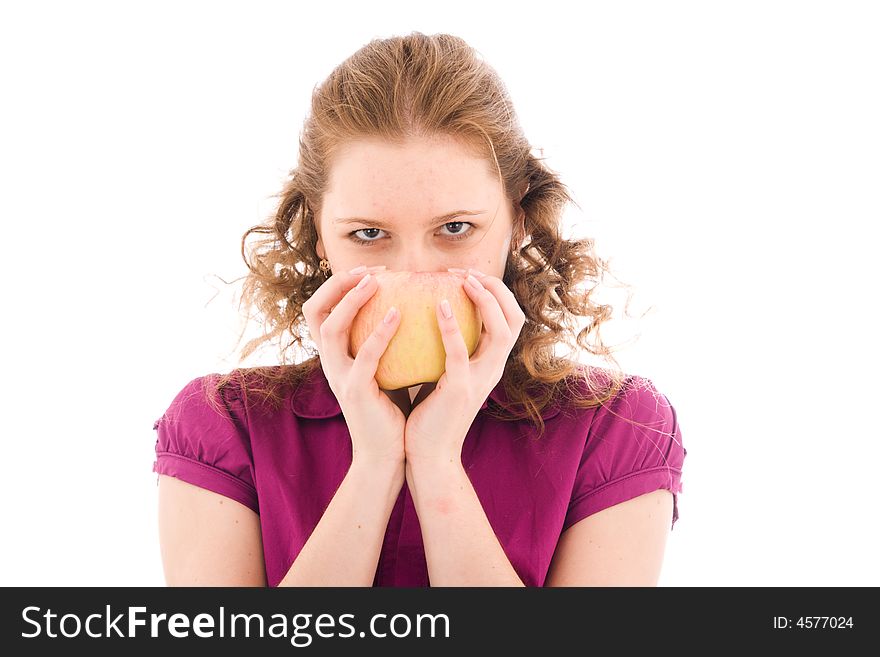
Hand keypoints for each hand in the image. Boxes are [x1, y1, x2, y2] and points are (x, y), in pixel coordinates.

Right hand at [301, 265, 405, 467]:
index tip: (373, 270)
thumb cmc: (393, 407)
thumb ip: (388, 340)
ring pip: (330, 329)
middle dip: (337, 284)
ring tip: (376, 281)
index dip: (339, 285)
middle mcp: (330, 362)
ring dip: (351, 300)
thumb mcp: (387, 365)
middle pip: (314, 311)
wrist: (388, 452)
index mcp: (335, 355)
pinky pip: (364, 357)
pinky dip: (379, 332)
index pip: (320, 309)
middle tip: (369, 270)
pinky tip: (399, 314)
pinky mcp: (355, 392)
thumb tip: (413, 304)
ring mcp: (338, 377)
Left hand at [403, 269, 525, 463]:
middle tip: (467, 271)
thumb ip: (447, 350)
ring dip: (484, 299)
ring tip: (462, 280)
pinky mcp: (460, 389)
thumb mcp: (445, 374)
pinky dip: (451, 325)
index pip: (509, 320)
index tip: (467, 275)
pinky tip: (437, 305)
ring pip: (501, 330)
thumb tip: (430, 316)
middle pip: (515, 318)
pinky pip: (459, 351)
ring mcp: (481, 379)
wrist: (428, 455)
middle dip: (496, 289)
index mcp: (491, 364)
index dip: (495, 293)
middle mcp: (493, 369)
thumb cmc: (430, 414)